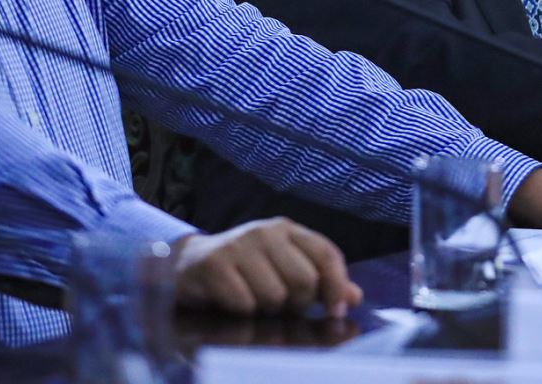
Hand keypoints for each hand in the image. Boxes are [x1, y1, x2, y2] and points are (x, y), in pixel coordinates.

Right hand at [171, 219, 362, 317]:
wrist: (187, 264)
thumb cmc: (244, 269)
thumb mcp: (282, 266)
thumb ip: (319, 280)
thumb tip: (354, 297)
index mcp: (287, 229)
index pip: (326, 253)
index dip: (337, 285)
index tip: (336, 311)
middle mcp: (264, 231)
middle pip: (304, 280)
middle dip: (297, 303)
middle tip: (281, 305)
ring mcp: (238, 246)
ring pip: (275, 296)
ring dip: (267, 309)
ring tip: (253, 300)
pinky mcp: (214, 265)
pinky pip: (245, 304)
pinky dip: (243, 312)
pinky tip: (232, 301)